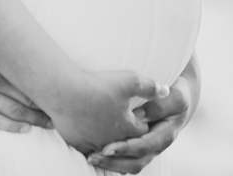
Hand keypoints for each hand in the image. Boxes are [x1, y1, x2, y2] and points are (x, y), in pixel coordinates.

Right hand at [0, 0, 50, 132]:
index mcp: (0, 56)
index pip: (33, 74)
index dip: (50, 83)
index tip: (65, 86)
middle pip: (28, 97)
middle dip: (46, 105)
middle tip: (63, 109)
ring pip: (13, 112)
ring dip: (33, 119)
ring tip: (49, 122)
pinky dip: (9, 126)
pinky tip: (23, 127)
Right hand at [45, 71, 163, 155]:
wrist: (65, 93)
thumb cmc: (98, 86)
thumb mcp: (130, 81)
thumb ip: (150, 87)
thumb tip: (166, 90)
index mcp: (127, 127)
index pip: (142, 130)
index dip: (142, 122)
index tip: (141, 117)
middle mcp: (113, 140)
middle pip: (126, 144)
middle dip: (129, 138)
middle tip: (129, 131)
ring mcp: (94, 144)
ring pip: (107, 150)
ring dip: (111, 145)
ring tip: (111, 137)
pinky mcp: (77, 144)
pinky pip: (88, 151)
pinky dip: (92, 147)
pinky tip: (92, 140)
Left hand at [87, 64, 197, 173]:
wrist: (178, 98)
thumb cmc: (176, 94)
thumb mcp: (175, 96)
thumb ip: (158, 105)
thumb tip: (137, 116)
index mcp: (165, 135)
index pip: (144, 147)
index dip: (125, 149)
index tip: (106, 148)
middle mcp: (156, 147)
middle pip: (135, 163)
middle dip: (113, 162)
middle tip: (93, 156)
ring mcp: (148, 149)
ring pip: (129, 166)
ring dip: (110, 164)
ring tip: (91, 157)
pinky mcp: (139, 147)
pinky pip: (126, 160)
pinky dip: (112, 160)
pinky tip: (95, 152)